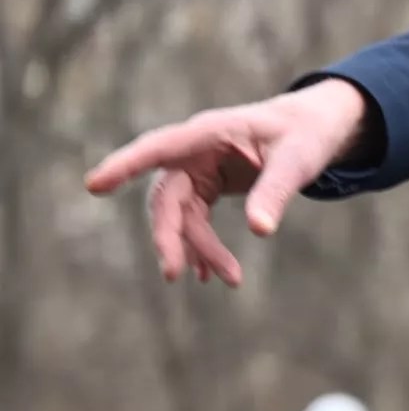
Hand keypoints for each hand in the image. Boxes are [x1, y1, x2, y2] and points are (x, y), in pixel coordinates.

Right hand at [83, 78, 369, 285]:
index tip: (95, 186)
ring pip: (182, 215)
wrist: (310, 129)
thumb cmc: (304, 136)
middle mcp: (194, 151)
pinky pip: (193, 220)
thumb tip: (260, 231)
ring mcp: (197, 169)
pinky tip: (210, 275)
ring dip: (198, 249)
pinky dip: (202, 247)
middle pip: (168, 197)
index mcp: (208, 132)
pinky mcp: (206, 186)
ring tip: (230, 280)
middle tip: (173, 275)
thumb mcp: (297, 161)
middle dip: (171, 236)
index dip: (125, 166)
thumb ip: (275, 191)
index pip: (158, 148)